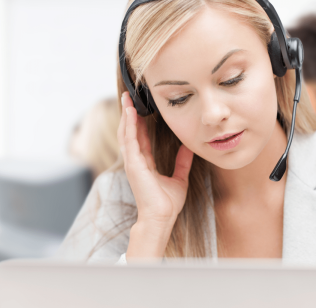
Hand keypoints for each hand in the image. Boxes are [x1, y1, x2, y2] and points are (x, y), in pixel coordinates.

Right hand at [118, 92, 193, 257]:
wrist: (161, 218)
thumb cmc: (167, 203)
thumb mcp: (179, 177)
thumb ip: (182, 162)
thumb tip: (189, 147)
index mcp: (145, 163)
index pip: (140, 138)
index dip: (139, 123)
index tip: (140, 108)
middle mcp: (136, 161)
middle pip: (130, 132)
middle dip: (129, 114)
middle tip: (130, 96)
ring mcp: (132, 162)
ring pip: (126, 132)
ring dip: (126, 114)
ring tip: (127, 98)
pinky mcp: (133, 164)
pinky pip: (129, 139)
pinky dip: (128, 124)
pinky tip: (130, 111)